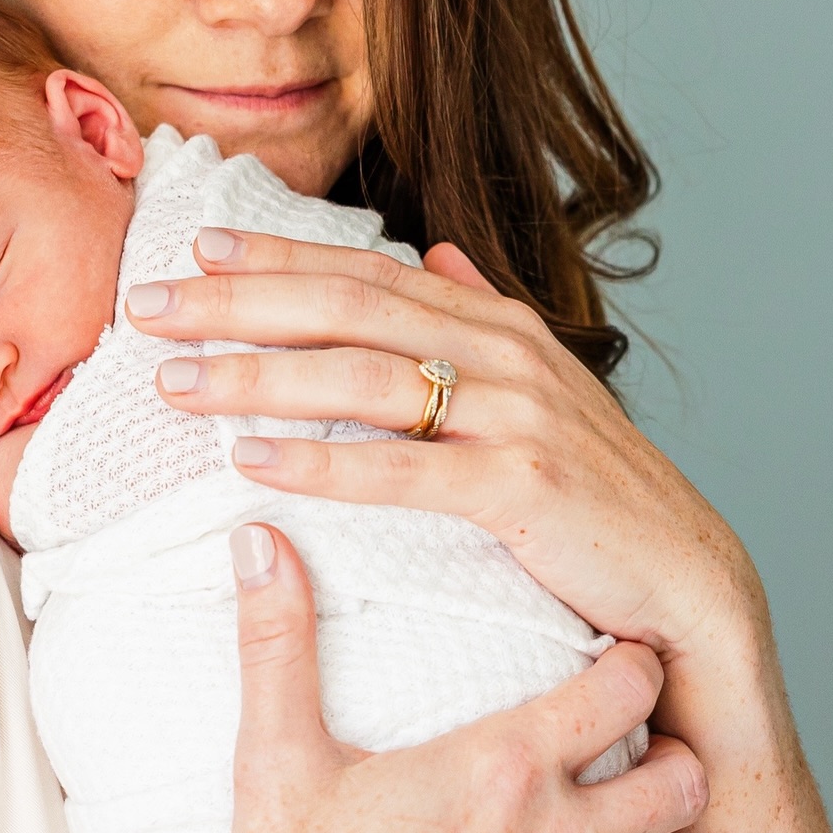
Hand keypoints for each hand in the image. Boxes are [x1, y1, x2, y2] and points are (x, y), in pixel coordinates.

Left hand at [126, 232, 766, 673]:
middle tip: (147, 306)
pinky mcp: (522, 487)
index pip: (365, 272)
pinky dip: (322, 460)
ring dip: (258, 375)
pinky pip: (401, 468)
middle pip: (346, 307)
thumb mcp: (543, 387)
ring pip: (362, 377)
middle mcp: (504, 353)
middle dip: (237, 302)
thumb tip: (436, 251)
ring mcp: (517, 415)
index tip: (191, 247)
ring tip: (174, 382)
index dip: (275, 255)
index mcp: (497, 324)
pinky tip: (250, 460)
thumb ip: (483, 314)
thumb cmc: (597, 493)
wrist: (686, 585)